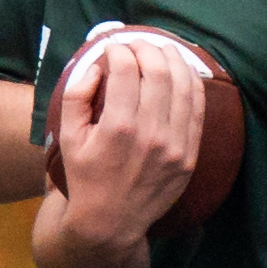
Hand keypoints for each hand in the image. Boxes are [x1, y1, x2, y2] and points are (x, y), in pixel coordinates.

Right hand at [51, 24, 217, 248]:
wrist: (110, 223)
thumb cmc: (86, 176)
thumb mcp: (68, 137)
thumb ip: (76, 95)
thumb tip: (98, 65)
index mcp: (118, 128)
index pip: (126, 69)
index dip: (118, 49)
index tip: (112, 47)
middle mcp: (151, 134)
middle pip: (158, 71)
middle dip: (146, 48)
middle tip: (136, 44)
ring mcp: (175, 145)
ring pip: (184, 85)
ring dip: (172, 59)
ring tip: (160, 50)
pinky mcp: (190, 155)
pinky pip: (198, 109)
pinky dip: (191, 83)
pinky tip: (181, 72)